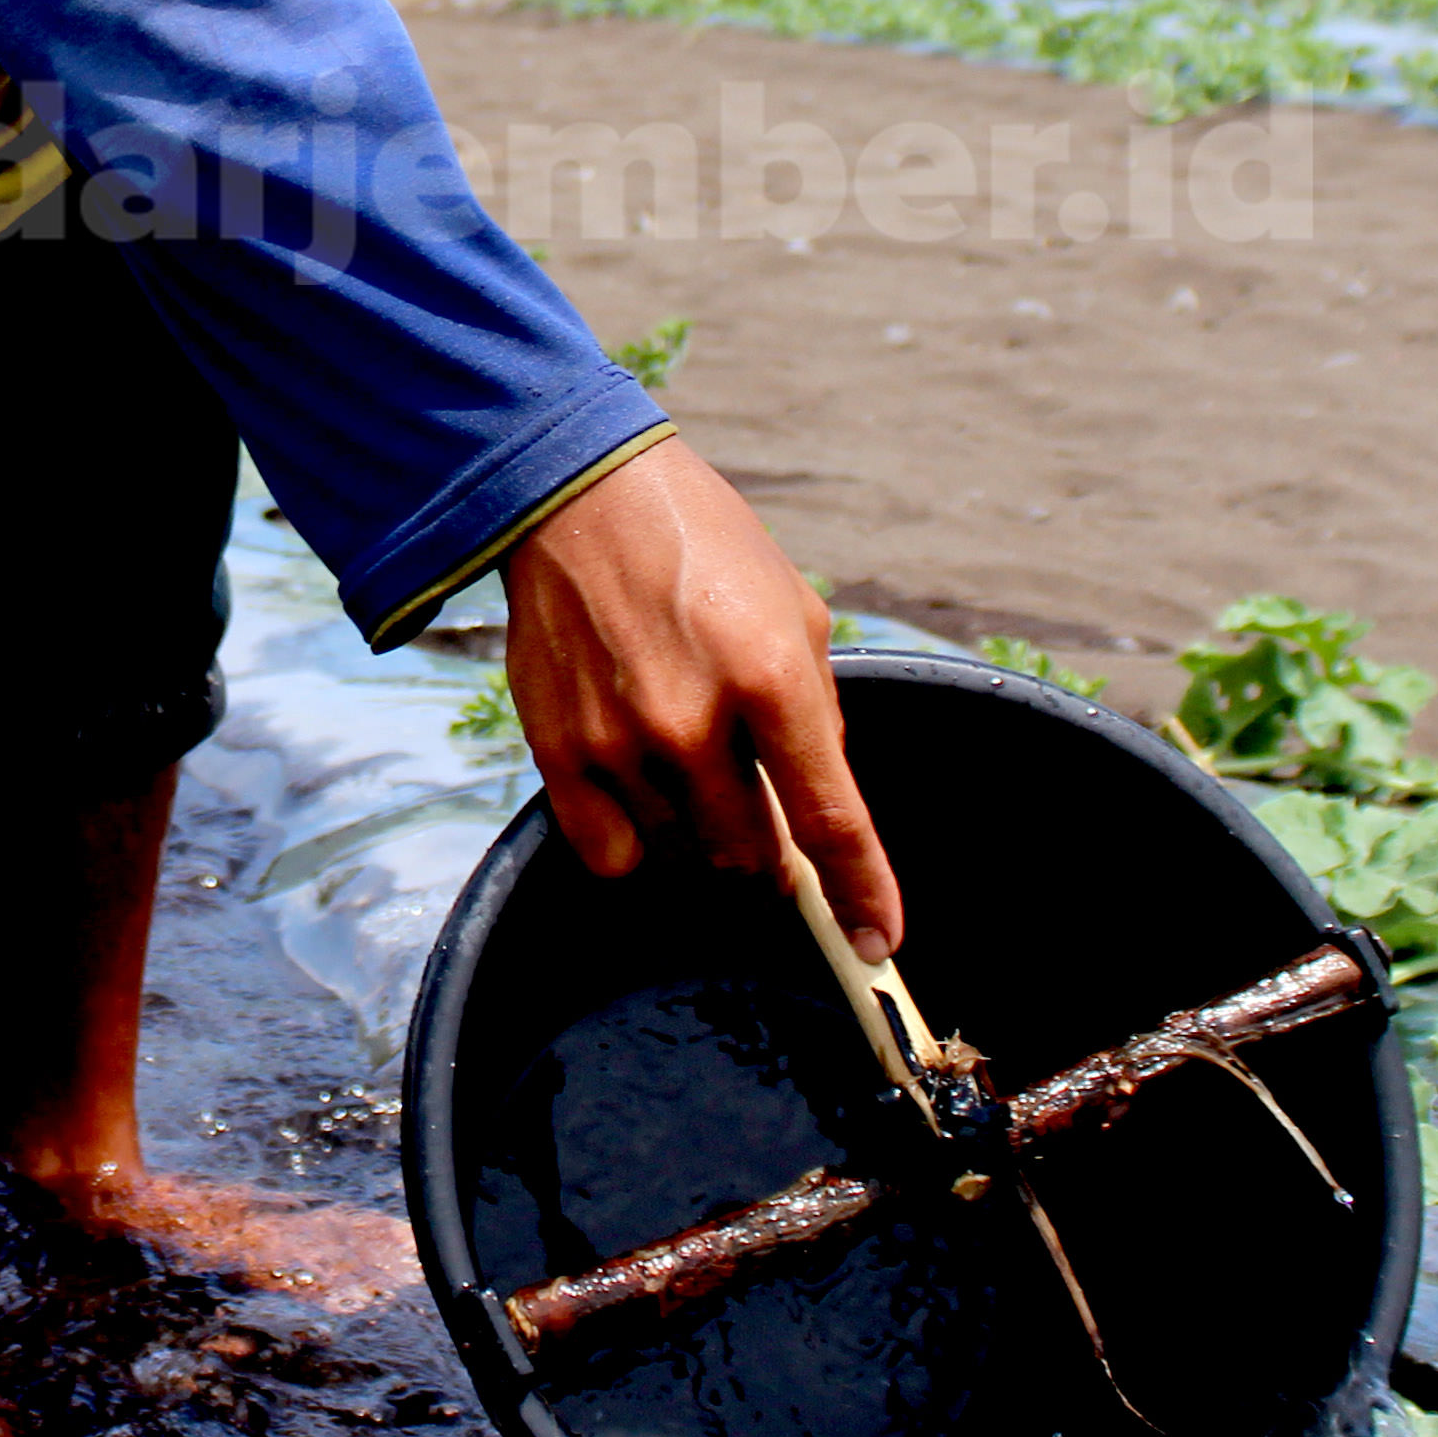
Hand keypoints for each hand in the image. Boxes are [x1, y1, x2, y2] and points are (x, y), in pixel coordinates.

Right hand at [497, 440, 901, 955]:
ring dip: (704, 835)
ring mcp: (622, 743)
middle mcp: (696, 722)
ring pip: (687, 857)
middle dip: (774, 852)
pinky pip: (612, 855)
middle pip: (756, 859)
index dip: (863, 895)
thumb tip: (820, 805)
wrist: (578, 494)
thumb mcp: (795, 609)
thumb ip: (816, 711)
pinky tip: (641, 787)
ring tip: (690, 762)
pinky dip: (637, 841)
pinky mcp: (560, 753)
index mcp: (773, 678)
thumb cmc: (702, 543)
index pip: (832, 823)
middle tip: (762, 806)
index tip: (877, 942)